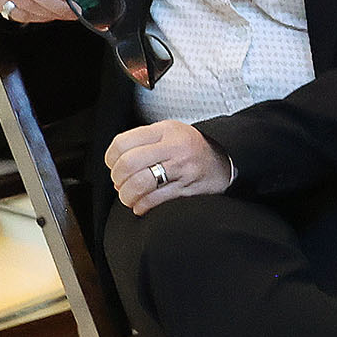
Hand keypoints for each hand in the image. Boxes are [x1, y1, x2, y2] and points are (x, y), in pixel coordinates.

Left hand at [105, 120, 230, 213]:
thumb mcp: (171, 133)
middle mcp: (174, 147)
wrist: (225, 164)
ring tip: (128, 196)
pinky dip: (141, 206)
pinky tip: (141, 205)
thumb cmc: (192, 150)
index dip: (111, 158)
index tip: (113, 166)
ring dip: (127, 195)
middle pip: (129, 163)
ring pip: (140, 184)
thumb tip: (116, 163)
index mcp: (166, 130)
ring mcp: (182, 169)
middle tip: (120, 183)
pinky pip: (154, 200)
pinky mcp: (187, 189)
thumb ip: (145, 140)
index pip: (124, 142)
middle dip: (118, 178)